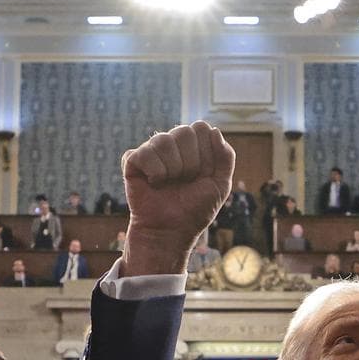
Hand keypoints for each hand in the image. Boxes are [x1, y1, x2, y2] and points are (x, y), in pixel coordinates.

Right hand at [121, 121, 235, 275]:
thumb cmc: (194, 209)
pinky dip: (154, 173)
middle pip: (184, 131)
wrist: (171, 231)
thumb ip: (225, 157)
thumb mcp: (220, 185)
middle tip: (185, 181)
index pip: (201, 128)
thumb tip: (214, 130)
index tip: (202, 175)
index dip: (206, 154)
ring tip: (169, 184)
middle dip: (191, 163)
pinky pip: (144, 153)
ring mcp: (151, 151)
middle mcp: (172, 144)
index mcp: (193, 146)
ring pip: (163, 140)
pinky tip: (153, 184)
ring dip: (173, 169)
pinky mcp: (133, 160)